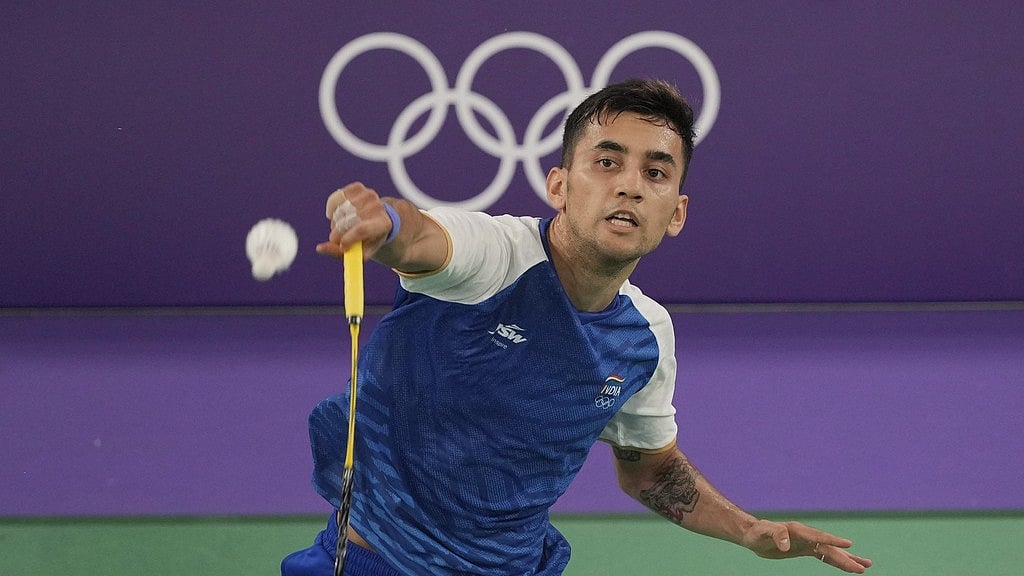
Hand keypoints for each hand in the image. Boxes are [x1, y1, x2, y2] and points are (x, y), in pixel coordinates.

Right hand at [315, 182, 394, 259]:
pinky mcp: (358, 187)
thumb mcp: (359, 252)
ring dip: (335, 221)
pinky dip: (332, 207)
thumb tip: (319, 248)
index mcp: (383, 225)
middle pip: (350, 220)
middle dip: (338, 232)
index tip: (340, 244)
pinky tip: (336, 213)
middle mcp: (378, 207)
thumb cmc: (367, 239)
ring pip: (341, 209)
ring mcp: (369, 195)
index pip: (362, 229)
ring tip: (340, 226)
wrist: (378, 218)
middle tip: (337, 237)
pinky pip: (337, 197)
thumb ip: (339, 253)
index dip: (348, 237)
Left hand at [742, 519, 872, 572]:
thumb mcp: (763, 532)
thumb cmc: (757, 532)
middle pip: (829, 548)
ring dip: (848, 559)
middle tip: (864, 567)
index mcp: (798, 530)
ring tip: (866, 566)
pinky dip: (836, 561)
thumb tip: (786, 545)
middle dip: (847, 558)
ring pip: (831, 552)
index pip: (819, 537)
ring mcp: (807, 543)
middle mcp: (806, 536)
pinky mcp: (805, 550)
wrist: (753, 536)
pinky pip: (824, 557)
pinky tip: (847, 566)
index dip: (833, 541)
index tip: (849, 545)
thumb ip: (776, 534)